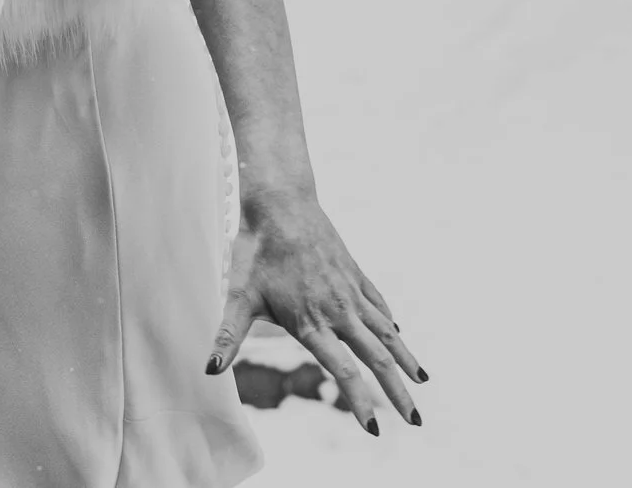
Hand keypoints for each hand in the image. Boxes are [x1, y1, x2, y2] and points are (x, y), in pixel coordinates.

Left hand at [207, 189, 425, 434]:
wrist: (281, 203)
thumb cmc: (256, 250)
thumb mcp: (238, 296)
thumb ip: (228, 336)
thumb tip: (208, 370)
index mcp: (312, 322)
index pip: (344, 371)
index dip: (359, 402)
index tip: (373, 429)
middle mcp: (339, 310)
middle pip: (376, 358)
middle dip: (397, 392)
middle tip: (415, 420)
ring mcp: (351, 291)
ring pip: (387, 331)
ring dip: (406, 358)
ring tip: (423, 381)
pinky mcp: (355, 273)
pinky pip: (378, 304)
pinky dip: (391, 323)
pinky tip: (398, 333)